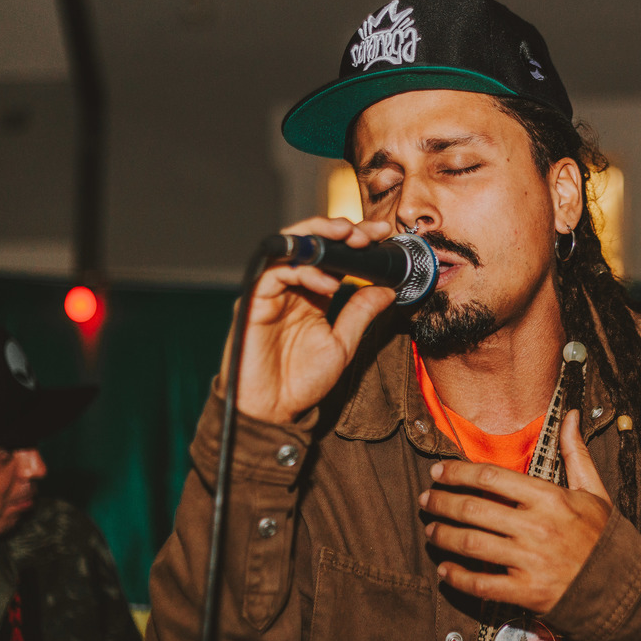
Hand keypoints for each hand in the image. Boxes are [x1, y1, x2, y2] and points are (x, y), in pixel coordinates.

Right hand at [221, 217, 398, 423]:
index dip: (356, 240)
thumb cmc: (301, 381)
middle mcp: (291, 287)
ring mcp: (271, 292)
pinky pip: (274, 273)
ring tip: (348, 242)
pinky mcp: (253, 301)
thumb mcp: (343, 344)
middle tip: (365, 232)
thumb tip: (388, 288)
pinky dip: (302, 271)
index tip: (382, 234)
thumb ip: (361, 314)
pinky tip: (327, 282)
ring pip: (289, 247)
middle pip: (309, 242)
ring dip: (320, 239)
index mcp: (312, 294)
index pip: (334, 256)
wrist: (273, 410)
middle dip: (337, 229)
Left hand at [417, 410, 612, 612]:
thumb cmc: (603, 536)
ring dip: (444, 536)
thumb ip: (575, 452)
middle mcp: (536, 527)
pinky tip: (445, 570)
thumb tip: (571, 415)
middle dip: (442, 503)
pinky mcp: (526, 592)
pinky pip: (482, 584)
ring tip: (430, 531)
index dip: (459, 472)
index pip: (492, 478)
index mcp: (550, 499)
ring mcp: (529, 561)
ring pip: (472, 545)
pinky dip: (458, 578)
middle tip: (426, 500)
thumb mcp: (593, 490)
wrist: (622, 587)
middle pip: (474, 509)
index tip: (439, 471)